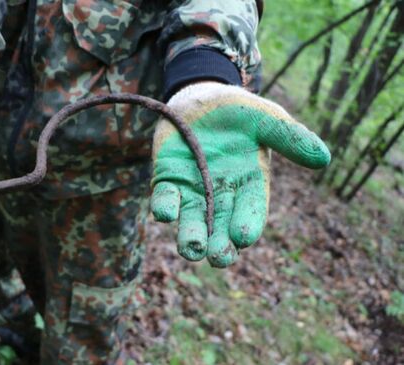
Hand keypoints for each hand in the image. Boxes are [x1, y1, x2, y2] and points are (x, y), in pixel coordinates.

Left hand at [152, 82, 329, 267]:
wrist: (200, 97)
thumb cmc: (239, 112)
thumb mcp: (267, 119)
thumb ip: (290, 138)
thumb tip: (324, 158)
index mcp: (250, 185)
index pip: (251, 212)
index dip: (247, 225)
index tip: (243, 237)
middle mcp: (221, 196)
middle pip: (221, 228)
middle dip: (220, 245)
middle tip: (219, 257)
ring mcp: (192, 191)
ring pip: (191, 222)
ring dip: (190, 237)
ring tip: (191, 249)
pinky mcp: (167, 181)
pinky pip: (164, 199)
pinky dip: (164, 208)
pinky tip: (164, 214)